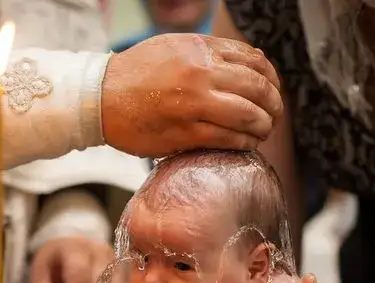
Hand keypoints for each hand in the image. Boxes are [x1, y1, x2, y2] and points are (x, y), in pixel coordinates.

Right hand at [102, 33, 283, 156]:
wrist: (100, 97)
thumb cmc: (136, 73)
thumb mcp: (174, 47)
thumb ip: (210, 53)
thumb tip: (248, 64)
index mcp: (200, 50)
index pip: (255, 62)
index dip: (272, 79)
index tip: (273, 91)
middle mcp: (200, 74)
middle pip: (258, 89)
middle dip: (274, 105)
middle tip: (274, 115)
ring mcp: (194, 104)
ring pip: (248, 116)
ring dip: (263, 127)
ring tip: (262, 131)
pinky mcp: (185, 132)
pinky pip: (228, 138)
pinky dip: (244, 142)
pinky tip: (246, 143)